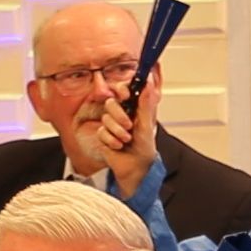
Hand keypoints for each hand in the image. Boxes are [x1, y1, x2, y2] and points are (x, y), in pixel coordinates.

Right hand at [60, 69, 155, 188]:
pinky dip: (112, 140)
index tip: (125, 94)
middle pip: (110, 103)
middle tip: (129, 125)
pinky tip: (119, 146)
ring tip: (127, 139)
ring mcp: (111, 125)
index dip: (122, 89)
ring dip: (118, 131)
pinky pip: (101, 132)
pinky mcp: (103, 136)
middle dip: (119, 114)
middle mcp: (121, 114)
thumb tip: (148, 83)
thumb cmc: (144, 147)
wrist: (136, 167)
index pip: (123, 91)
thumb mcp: (147, 125)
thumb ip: (145, 104)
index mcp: (133, 108)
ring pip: (106, 118)